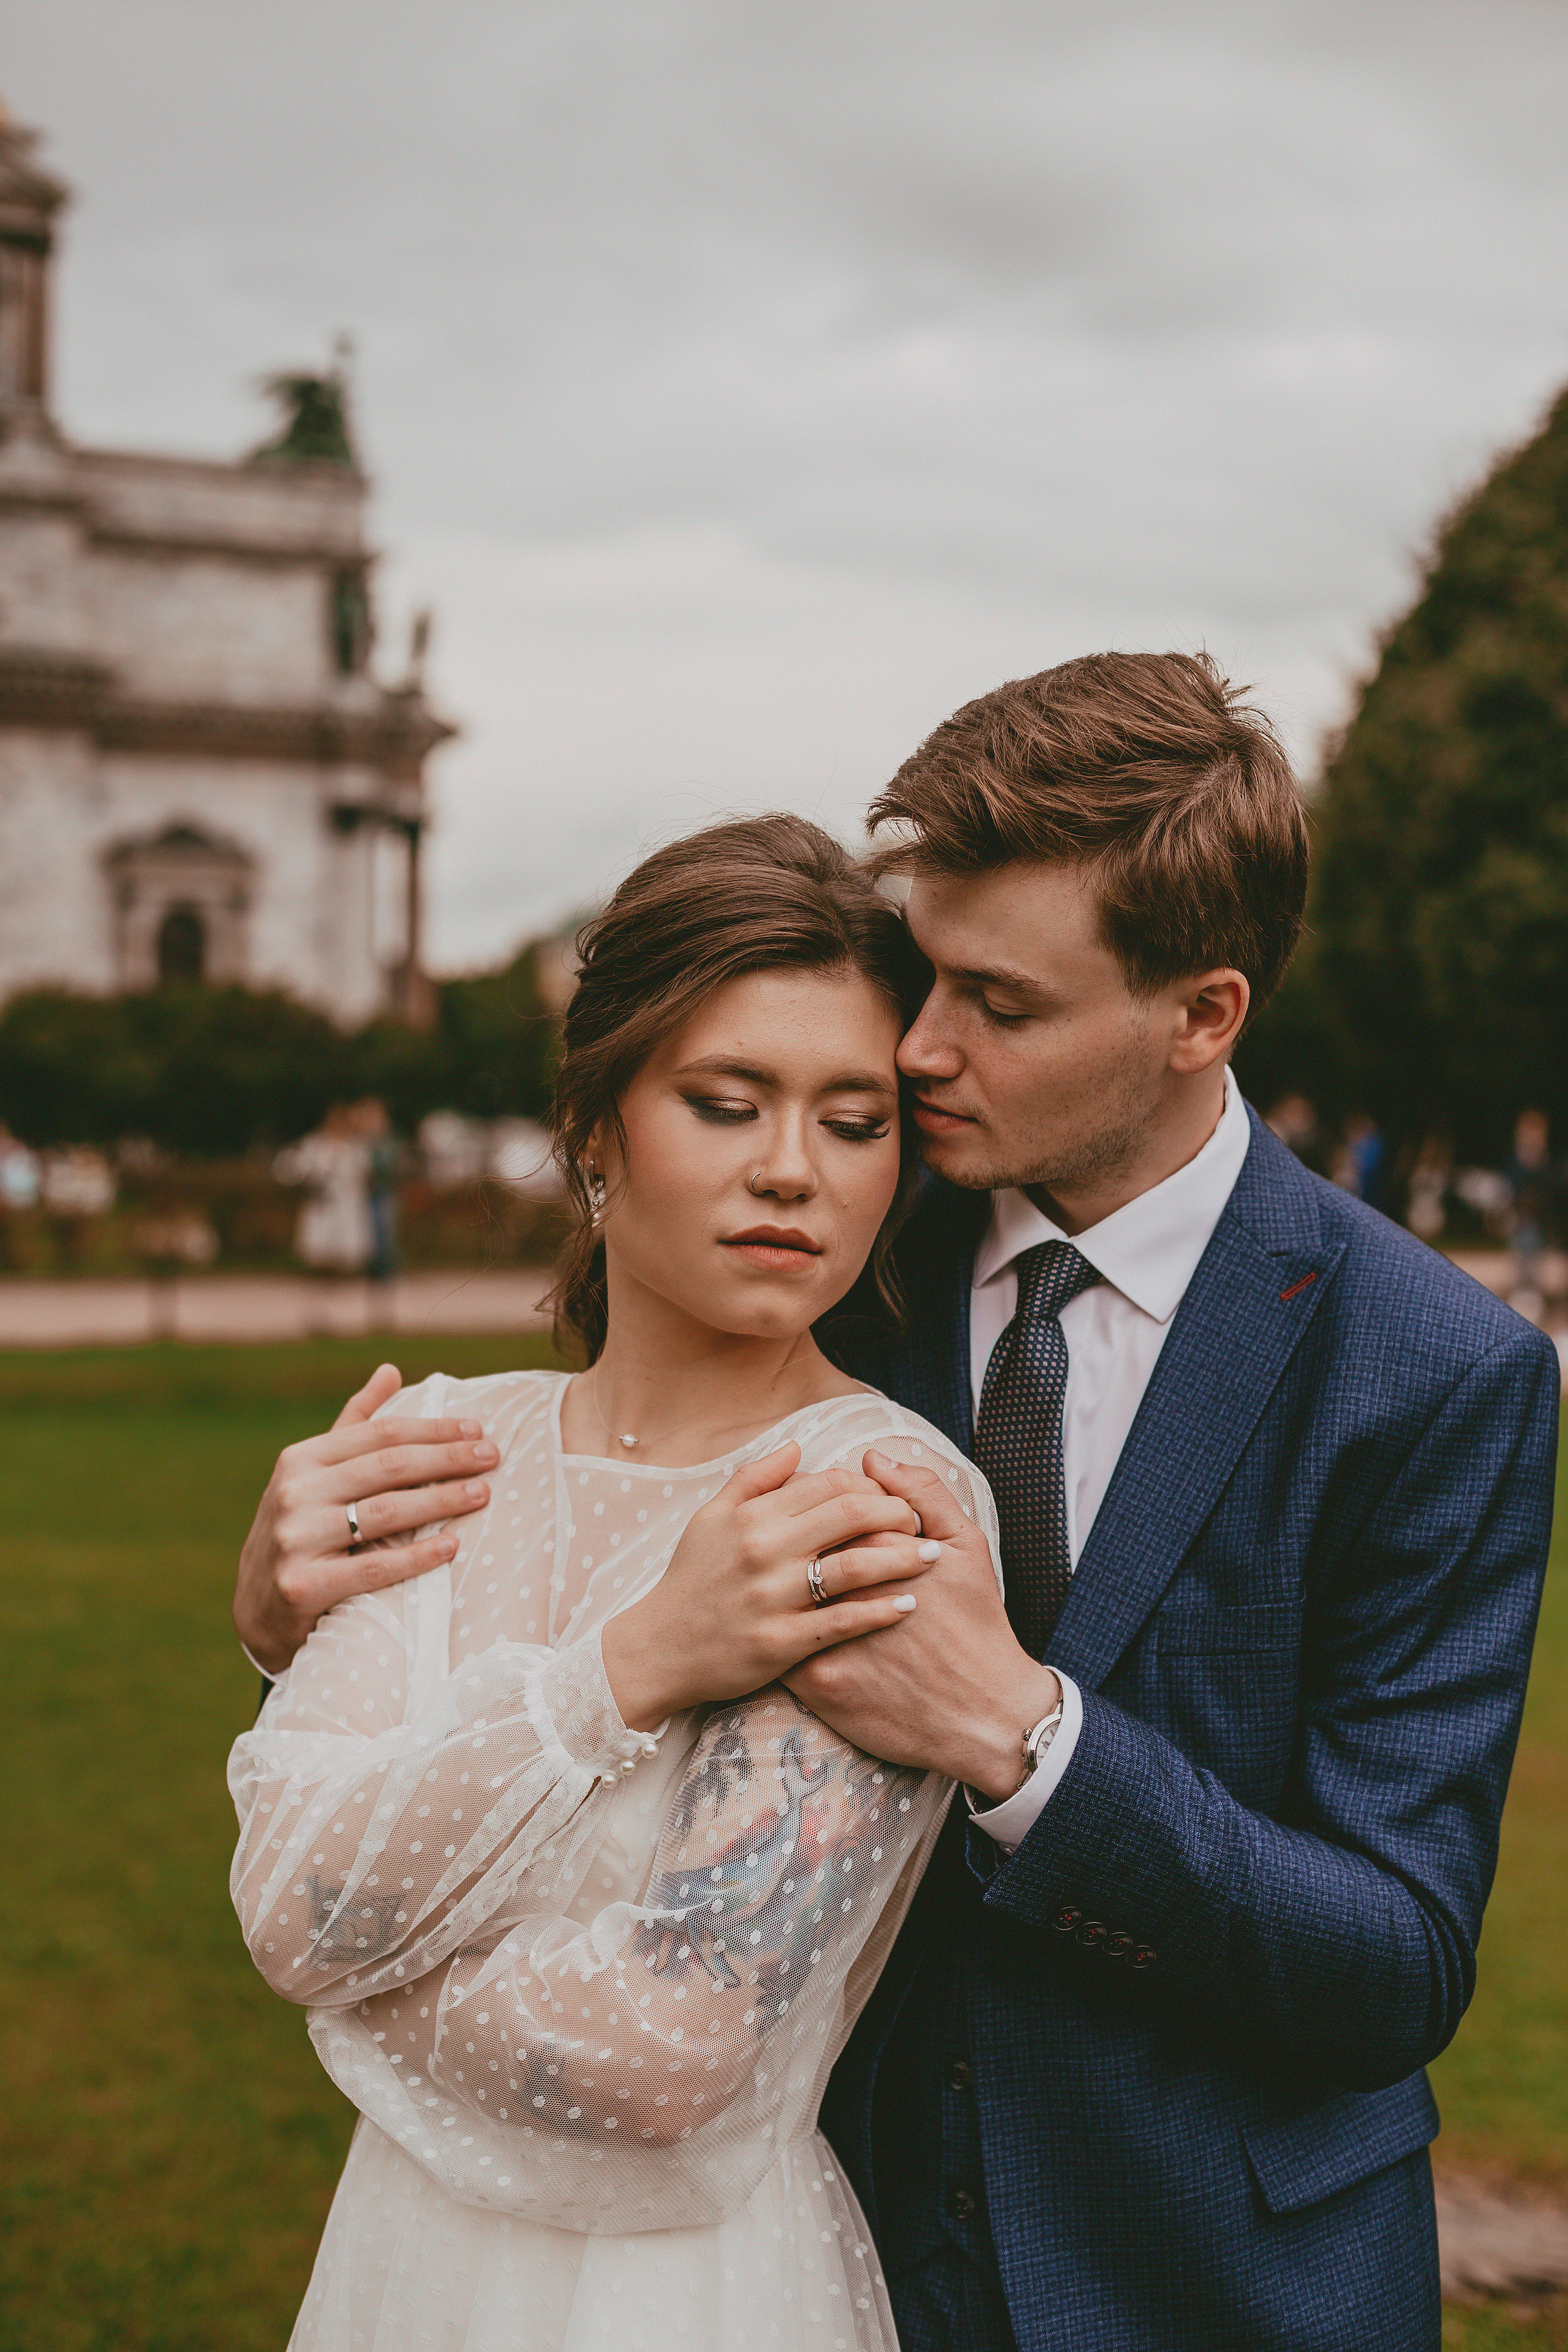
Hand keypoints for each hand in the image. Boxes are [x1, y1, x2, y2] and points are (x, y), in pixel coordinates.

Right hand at [232, 1362, 499, 1674]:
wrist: (259, 1611)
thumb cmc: (302, 1531)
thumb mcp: (315, 1475)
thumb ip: (353, 1424)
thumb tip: (390, 1370)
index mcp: (300, 1459)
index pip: (380, 1434)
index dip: (433, 1429)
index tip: (477, 1430)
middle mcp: (293, 1493)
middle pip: (388, 1467)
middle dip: (447, 1458)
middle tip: (492, 1457)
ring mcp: (296, 1539)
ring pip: (385, 1512)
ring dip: (441, 1500)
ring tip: (483, 1494)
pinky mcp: (303, 1586)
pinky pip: (374, 1567)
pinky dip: (417, 1556)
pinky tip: (452, 1545)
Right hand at [600, 1442, 942, 1729]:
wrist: (658, 1650)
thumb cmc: (690, 1579)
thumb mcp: (710, 1518)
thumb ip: (754, 1478)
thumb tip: (798, 1446)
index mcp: (752, 1515)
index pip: (828, 1483)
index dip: (869, 1485)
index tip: (890, 1496)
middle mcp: (764, 1551)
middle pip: (850, 1515)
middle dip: (897, 1512)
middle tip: (921, 1523)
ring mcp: (773, 1598)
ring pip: (854, 1566)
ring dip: (901, 1558)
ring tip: (931, 1557)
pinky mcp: (780, 1643)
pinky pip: (842, 1622)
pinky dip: (880, 1611)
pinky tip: (907, 1605)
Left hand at [785, 1449, 1058, 1797]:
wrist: (985, 1715)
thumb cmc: (977, 1625)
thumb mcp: (967, 1547)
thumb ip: (923, 1493)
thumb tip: (872, 1456)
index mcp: (879, 1547)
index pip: (822, 1506)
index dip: (814, 1503)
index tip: (818, 1511)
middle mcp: (847, 1588)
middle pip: (793, 1546)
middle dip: (789, 1541)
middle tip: (799, 1548)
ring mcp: (827, 1637)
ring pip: (779, 1595)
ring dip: (777, 1585)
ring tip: (787, 1584)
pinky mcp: (818, 1683)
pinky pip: (779, 1645)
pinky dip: (778, 1631)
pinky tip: (788, 1627)